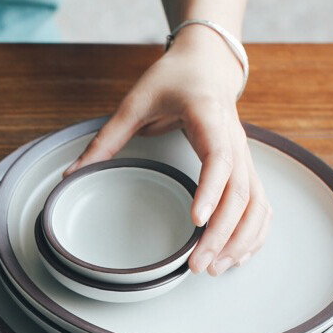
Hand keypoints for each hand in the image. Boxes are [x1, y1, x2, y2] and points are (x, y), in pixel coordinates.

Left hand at [66, 27, 270, 275]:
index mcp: (209, 118)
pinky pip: (261, 204)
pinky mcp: (247, 168)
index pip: (219, 159)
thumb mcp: (135, 101)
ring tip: (214, 268)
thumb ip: (106, 139)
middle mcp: (235, 139)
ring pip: (256, 203)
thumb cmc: (174, 79)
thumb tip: (72, 174)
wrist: (209, 63)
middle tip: (198, 265)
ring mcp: (245, 155)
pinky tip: (238, 256)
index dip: (210, 190)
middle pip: (240, 192)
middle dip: (221, 233)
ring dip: (239, 239)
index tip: (196, 221)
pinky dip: (254, 232)